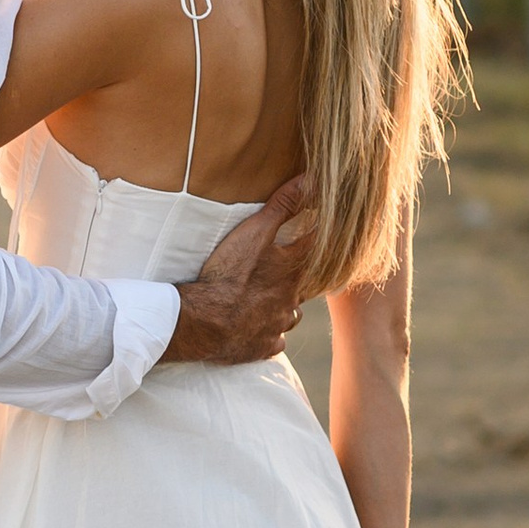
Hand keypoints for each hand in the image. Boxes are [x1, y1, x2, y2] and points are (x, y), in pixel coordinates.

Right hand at [163, 174, 314, 365]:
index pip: (321, 251)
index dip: (323, 240)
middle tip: (283, 267)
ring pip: (291, 314)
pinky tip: (256, 326)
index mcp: (294, 270)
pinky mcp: (264, 347)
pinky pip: (274, 339)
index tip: (325, 234)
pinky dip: (269, 332)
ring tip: (266, 297)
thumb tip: (312, 180)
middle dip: (297, 277)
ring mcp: (279, 325)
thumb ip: (284, 206)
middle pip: (305, 286)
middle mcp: (293, 299)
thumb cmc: (229, 274)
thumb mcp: (255, 232)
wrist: (203, 321)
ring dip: (284, 306)